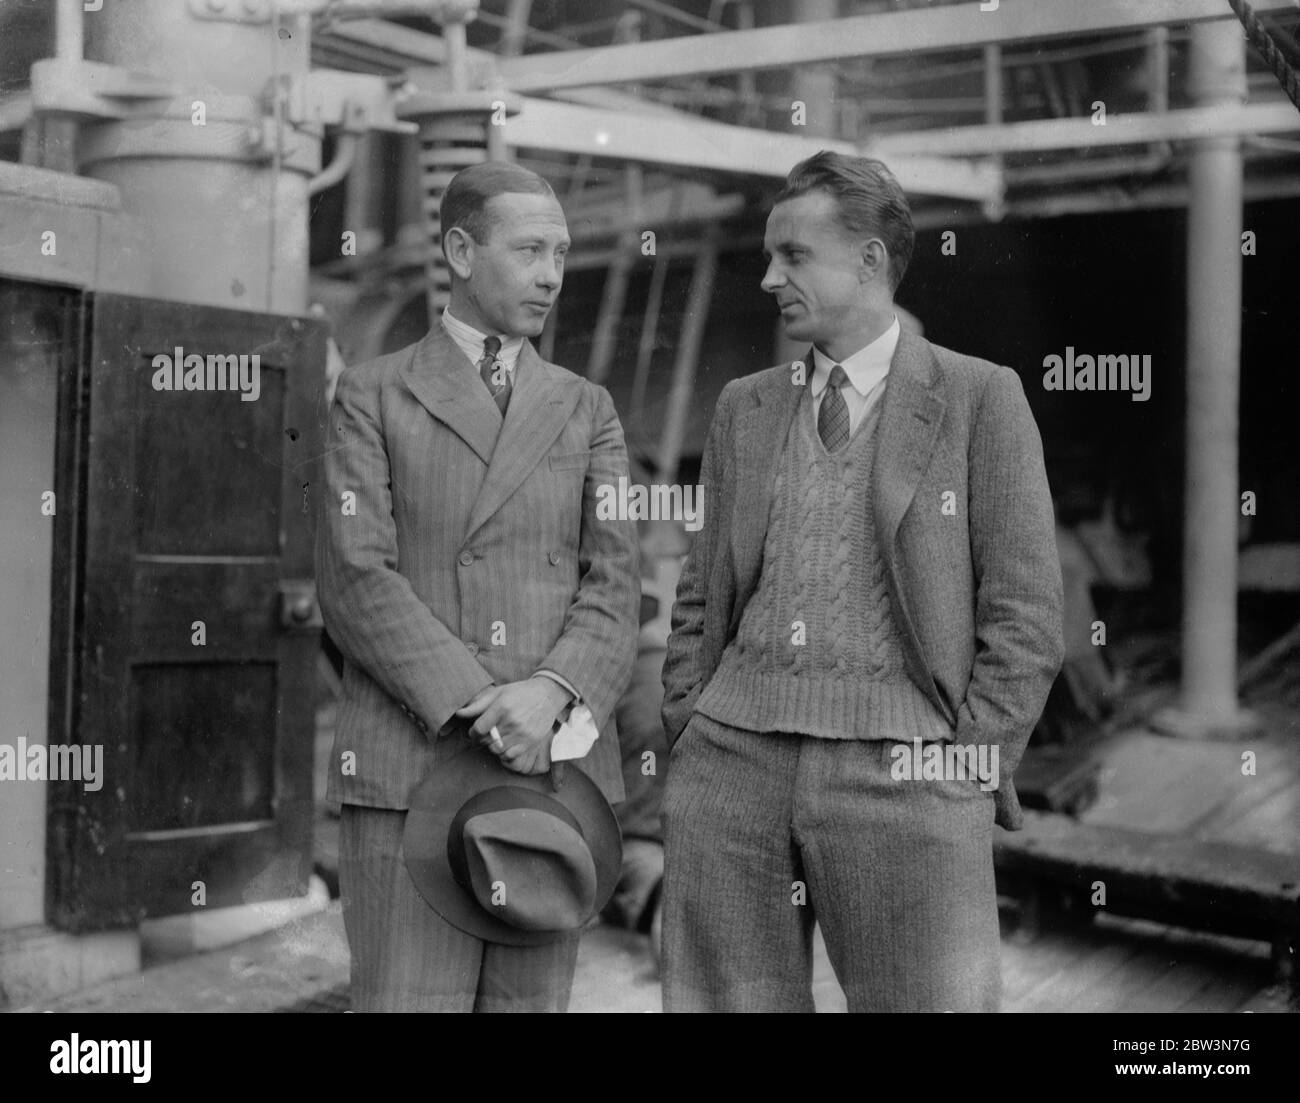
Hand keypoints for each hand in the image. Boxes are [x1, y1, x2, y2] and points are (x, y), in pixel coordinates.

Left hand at [454, 678, 568, 774]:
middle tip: (486, 734)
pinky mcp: (530, 741)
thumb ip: (478, 704)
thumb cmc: (520, 692)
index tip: (474, 731)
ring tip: (496, 739)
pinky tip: (506, 745)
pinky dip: (504, 753)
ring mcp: (522, 732)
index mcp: (502, 707)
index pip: (479, 728)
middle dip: (482, 738)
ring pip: (497, 749)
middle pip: (486, 740)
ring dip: (493, 746)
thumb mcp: (498, 693)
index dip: (473, 732)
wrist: (547, 695)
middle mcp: (512, 721)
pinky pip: (510, 755)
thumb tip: (459, 713)